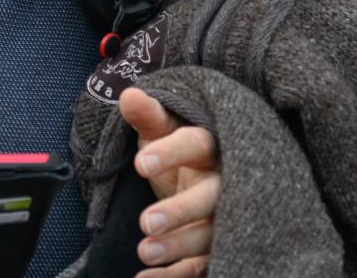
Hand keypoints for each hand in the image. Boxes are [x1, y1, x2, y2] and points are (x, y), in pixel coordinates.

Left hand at [119, 88, 219, 277]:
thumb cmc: (179, 148)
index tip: (140, 165)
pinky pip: (203, 266)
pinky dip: (176, 276)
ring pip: (210, 235)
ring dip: (178, 247)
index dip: (172, 153)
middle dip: (180, 211)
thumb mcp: (163, 130)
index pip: (197, 144)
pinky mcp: (222, 246)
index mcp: (212, 145)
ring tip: (144, 252)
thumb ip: (148, 116)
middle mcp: (226, 182)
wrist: (202, 175)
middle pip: (212, 197)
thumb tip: (128, 95)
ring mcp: (228, 216)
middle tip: (145, 222)